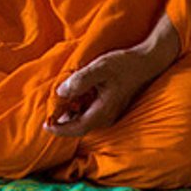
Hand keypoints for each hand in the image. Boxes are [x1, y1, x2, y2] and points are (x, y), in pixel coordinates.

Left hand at [43, 43, 169, 137]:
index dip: (59, 129)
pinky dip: (79, 107)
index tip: (45, 125)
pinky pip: (90, 112)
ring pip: (84, 119)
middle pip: (79, 126)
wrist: (146, 62)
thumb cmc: (124, 64)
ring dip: (71, 113)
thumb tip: (60, 92)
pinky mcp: (110, 106)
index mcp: (104, 111)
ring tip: (59, 100)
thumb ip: (80, 80)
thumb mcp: (100, 68)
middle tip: (49, 109)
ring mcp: (110, 113)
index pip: (77, 128)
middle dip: (63, 121)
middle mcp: (107, 117)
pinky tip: (74, 94)